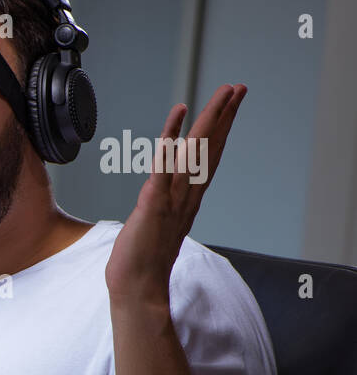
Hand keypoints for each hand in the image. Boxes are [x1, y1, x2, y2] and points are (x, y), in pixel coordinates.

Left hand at [105, 84, 247, 305]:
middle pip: (210, 148)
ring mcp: (172, 200)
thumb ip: (165, 200)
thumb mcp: (158, 221)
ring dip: (208, 122)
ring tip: (221, 95)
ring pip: (195, 154)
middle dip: (224, 116)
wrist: (138, 286)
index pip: (209, 155)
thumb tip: (162, 186)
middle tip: (237, 87)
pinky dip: (168, 148)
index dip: (221, 128)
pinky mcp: (153, 206)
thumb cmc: (143, 258)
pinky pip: (161, 173)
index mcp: (187, 197)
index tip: (231, 103)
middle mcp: (186, 195)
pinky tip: (173, 126)